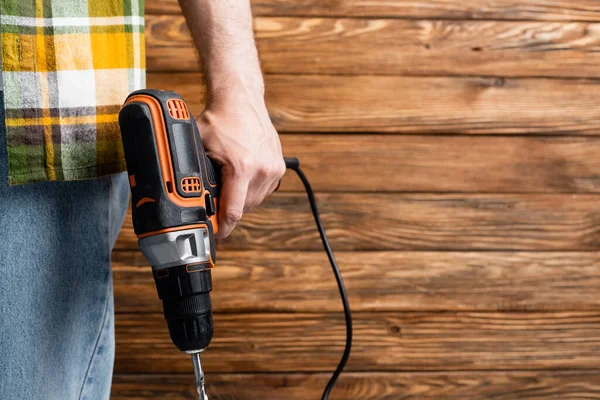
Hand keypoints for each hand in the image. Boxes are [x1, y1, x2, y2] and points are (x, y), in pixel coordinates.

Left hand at [197, 90, 285, 238]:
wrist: (242, 100)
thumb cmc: (219, 119)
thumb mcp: (198, 145)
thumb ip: (193, 170)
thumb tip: (179, 192)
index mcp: (242, 168)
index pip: (233, 212)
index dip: (223, 228)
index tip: (215, 236)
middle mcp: (262, 170)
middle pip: (244, 208)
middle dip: (229, 210)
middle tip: (214, 205)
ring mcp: (273, 168)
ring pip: (255, 201)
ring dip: (241, 201)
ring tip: (228, 187)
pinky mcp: (279, 166)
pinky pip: (264, 190)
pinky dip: (252, 190)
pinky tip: (241, 179)